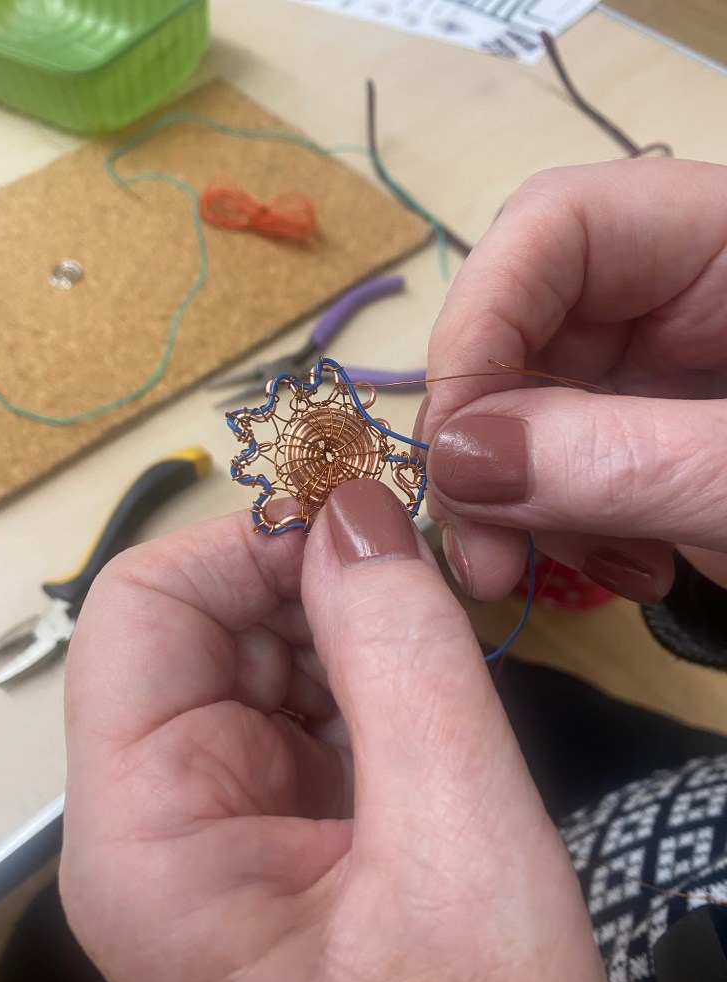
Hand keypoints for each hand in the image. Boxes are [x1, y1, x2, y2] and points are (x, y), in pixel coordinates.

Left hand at [60, 479, 615, 981]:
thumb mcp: (455, 844)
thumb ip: (403, 659)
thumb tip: (357, 512)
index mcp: (151, 835)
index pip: (145, 612)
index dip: (248, 543)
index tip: (362, 521)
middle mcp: (167, 820)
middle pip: (204, 625)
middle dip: (308, 579)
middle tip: (424, 569)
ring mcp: (229, 824)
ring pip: (265, 655)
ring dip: (348, 623)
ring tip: (439, 638)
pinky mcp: (288, 829)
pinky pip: (313, 705)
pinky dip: (372, 673)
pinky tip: (431, 691)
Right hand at [418, 159, 726, 600]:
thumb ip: (624, 460)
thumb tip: (455, 462)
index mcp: (722, 240)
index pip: (554, 228)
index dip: (479, 326)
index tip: (456, 453)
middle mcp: (678, 291)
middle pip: (526, 332)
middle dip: (491, 453)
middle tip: (483, 560)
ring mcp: (666, 368)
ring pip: (534, 414)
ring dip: (528, 507)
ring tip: (578, 578)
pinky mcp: (660, 436)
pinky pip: (574, 468)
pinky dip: (574, 529)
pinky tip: (627, 573)